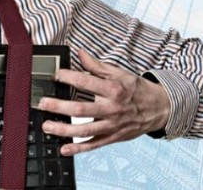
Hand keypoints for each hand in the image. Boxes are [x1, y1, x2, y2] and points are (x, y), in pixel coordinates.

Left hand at [36, 49, 170, 155]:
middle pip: (81, 109)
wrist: (160, 108)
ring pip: (84, 129)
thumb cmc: (137, 89)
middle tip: (42, 103)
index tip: (55, 75)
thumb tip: (80, 53)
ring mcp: (112, 125)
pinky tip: (64, 148)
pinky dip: (79, 148)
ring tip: (47, 126)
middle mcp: (111, 108)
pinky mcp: (113, 137)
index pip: (86, 82)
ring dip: (64, 129)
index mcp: (113, 89)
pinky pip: (94, 144)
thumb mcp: (120, 73)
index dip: (68, 77)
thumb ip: (97, 66)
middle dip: (59, 107)